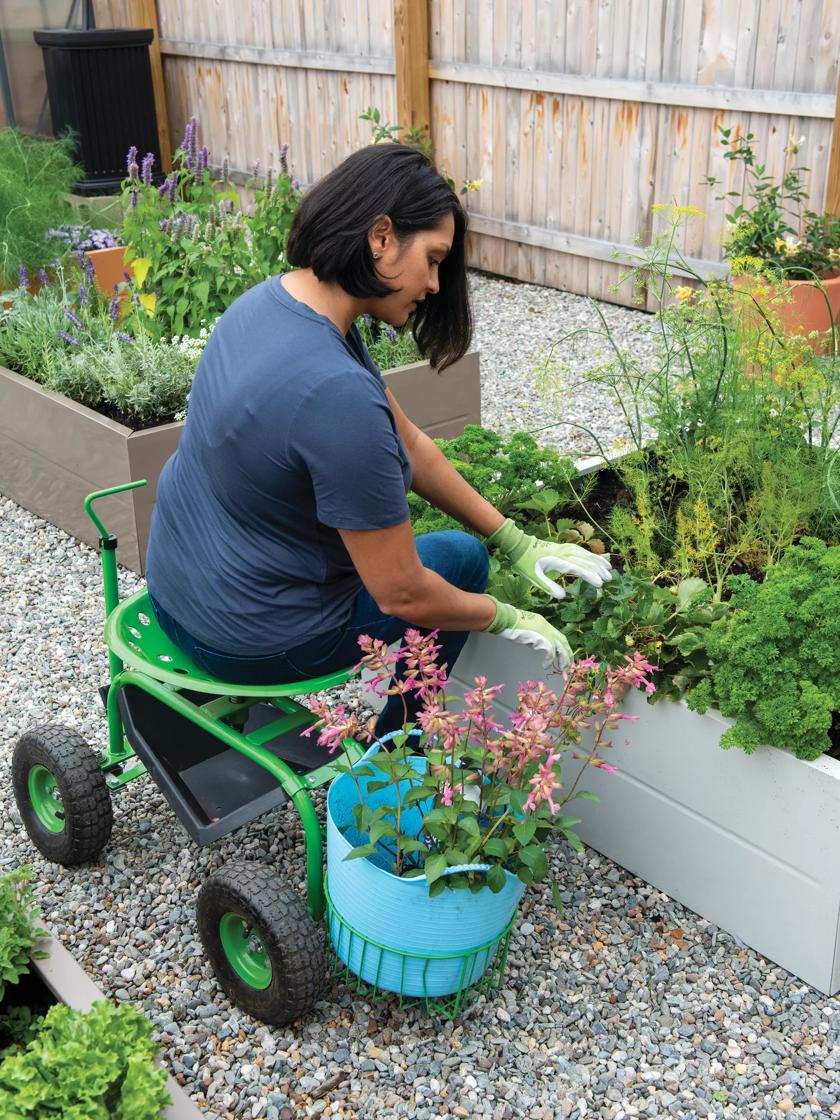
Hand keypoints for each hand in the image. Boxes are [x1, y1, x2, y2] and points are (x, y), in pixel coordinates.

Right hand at [484, 596, 572, 667]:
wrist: (507, 619)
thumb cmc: (511, 623)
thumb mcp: (526, 628)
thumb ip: (533, 635)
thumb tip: (536, 645)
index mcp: (544, 623)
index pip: (558, 636)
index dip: (563, 646)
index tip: (565, 655)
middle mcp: (547, 627)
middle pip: (563, 641)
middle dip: (568, 653)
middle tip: (568, 664)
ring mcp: (546, 632)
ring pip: (560, 648)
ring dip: (563, 658)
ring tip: (562, 668)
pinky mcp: (541, 639)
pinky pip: (550, 652)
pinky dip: (549, 660)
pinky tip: (546, 666)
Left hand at [488, 518, 612, 598]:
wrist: (519, 545)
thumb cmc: (525, 562)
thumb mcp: (533, 577)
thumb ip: (548, 587)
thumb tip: (562, 597)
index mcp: (557, 560)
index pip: (578, 568)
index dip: (590, 576)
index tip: (600, 584)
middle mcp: (564, 552)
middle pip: (585, 561)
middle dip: (598, 570)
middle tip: (608, 579)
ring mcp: (565, 548)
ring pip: (585, 554)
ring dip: (598, 562)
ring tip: (609, 570)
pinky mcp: (564, 547)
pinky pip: (581, 550)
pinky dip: (591, 555)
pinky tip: (597, 559)